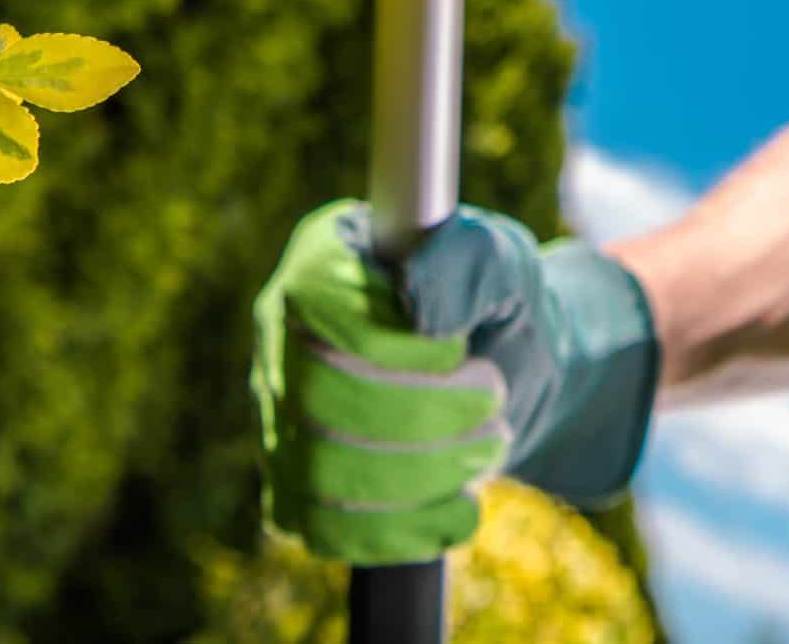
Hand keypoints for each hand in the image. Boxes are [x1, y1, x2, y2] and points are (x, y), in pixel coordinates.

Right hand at [251, 200, 658, 563]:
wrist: (511, 378)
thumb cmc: (498, 305)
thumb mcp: (504, 263)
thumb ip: (465, 262)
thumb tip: (414, 296)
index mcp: (322, 258)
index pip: (313, 299)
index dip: (388, 339)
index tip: (460, 349)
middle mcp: (281, 335)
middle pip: (316, 395)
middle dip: (424, 412)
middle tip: (494, 399)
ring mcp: (277, 415)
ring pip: (318, 471)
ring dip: (424, 473)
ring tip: (488, 446)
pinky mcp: (293, 488)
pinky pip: (323, 529)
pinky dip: (405, 529)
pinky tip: (461, 508)